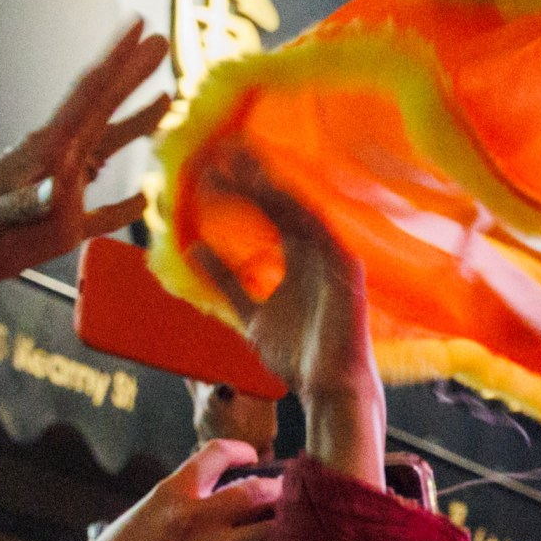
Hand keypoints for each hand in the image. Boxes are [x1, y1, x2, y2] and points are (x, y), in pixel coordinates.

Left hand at [0, 26, 173, 346]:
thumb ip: (23, 205)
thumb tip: (61, 189)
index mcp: (41, 152)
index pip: (87, 95)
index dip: (116, 60)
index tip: (140, 27)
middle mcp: (53, 162)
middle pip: (102, 109)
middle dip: (131, 75)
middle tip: (161, 43)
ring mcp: (55, 193)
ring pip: (106, 150)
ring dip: (135, 125)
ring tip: (165, 99)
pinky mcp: (54, 228)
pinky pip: (100, 213)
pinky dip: (123, 205)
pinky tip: (143, 199)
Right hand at [58, 440, 282, 540]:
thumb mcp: (150, 508)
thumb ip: (186, 496)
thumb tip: (227, 493)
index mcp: (173, 490)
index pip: (218, 453)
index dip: (243, 451)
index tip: (254, 458)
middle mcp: (193, 516)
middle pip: (256, 492)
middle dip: (279, 492)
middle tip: (288, 497)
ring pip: (266, 535)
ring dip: (282, 534)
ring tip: (290, 534)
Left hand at [185, 156, 382, 483]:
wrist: (327, 391)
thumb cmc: (298, 358)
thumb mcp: (250, 315)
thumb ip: (227, 281)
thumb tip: (194, 248)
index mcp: (297, 258)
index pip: (269, 212)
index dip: (243, 189)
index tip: (212, 168)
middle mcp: (316, 252)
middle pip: (283, 203)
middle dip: (256, 175)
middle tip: (225, 148)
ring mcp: (332, 258)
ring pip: (299, 211)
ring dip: (271, 185)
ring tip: (242, 162)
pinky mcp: (346, 268)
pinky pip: (320, 231)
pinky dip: (297, 210)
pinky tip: (273, 191)